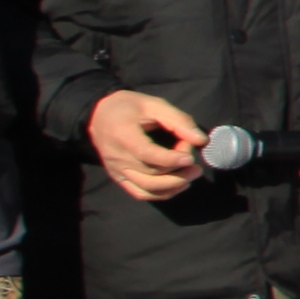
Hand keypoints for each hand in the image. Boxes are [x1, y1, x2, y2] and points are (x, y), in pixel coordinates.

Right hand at [90, 89, 211, 204]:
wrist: (99, 116)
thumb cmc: (129, 107)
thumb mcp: (154, 105)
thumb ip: (178, 120)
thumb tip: (201, 140)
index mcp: (123, 135)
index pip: (147, 154)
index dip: (170, 159)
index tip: (190, 158)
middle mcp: (117, 157)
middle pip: (150, 173)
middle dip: (178, 168)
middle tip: (193, 159)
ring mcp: (116, 170)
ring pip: (146, 188)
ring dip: (174, 185)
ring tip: (193, 174)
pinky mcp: (118, 178)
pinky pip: (140, 193)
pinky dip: (161, 194)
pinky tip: (179, 185)